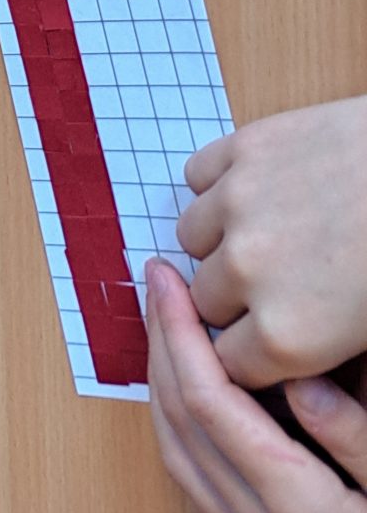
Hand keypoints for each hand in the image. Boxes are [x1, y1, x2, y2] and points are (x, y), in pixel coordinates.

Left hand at [146, 257, 366, 512]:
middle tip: (158, 284)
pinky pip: (187, 474)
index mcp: (298, 509)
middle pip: (181, 421)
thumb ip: (353, 437)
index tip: (169, 280)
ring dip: (160, 379)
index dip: (182, 334)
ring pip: (174, 449)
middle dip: (163, 343)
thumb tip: (300, 379)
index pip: (211, 404)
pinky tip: (181, 388)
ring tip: (163, 323)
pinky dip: (173, 419)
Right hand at [177, 98, 366, 384]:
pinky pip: (197, 178)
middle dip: (236, 298)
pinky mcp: (242, 149)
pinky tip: (259, 191)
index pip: (227, 363)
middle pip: (204, 301)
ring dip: (219, 240)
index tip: (272, 336)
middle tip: (281, 282)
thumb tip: (286, 363)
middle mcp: (247, 270)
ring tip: (267, 234)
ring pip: (190, 238)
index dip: (253, 354)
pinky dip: (217, 186)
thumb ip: (321, 357)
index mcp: (287, 334)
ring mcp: (238, 203)